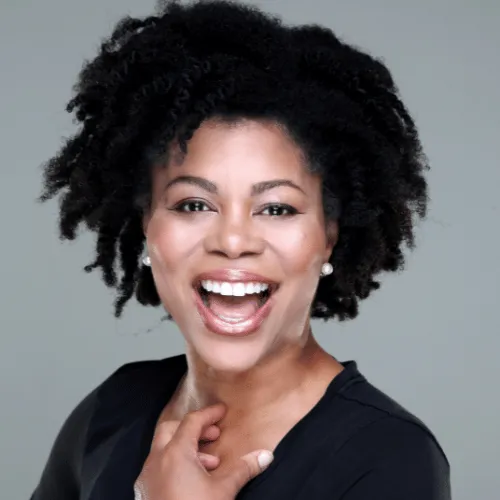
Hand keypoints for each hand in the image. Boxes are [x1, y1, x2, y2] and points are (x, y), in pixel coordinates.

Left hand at [134, 403, 273, 499]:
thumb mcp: (224, 491)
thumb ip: (243, 469)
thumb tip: (265, 455)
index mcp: (175, 453)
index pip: (191, 421)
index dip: (209, 414)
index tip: (223, 411)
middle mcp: (156, 460)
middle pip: (170, 429)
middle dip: (193, 428)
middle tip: (214, 436)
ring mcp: (146, 477)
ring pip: (163, 449)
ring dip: (185, 448)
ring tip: (210, 463)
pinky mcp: (144, 493)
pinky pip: (158, 467)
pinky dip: (174, 464)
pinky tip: (192, 481)